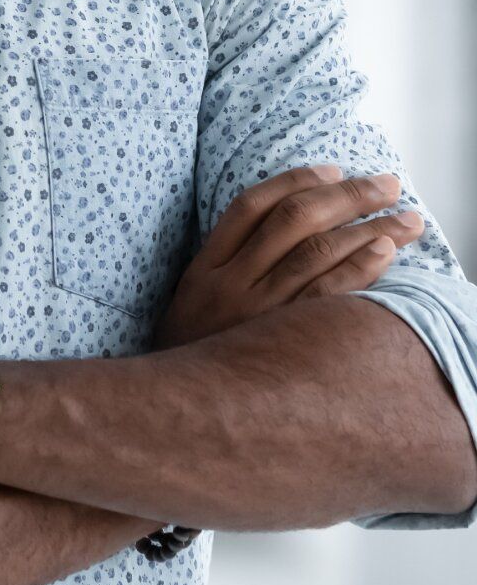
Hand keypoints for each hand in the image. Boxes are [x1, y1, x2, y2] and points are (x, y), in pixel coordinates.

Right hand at [152, 163, 423, 350]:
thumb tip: (285, 233)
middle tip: (387, 184)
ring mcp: (257, 314)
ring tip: (406, 219)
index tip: (333, 169)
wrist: (179, 416)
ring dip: (368, 228)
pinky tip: (386, 251)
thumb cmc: (195, 358)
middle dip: (347, 195)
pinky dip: (359, 268)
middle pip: (293, 220)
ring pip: (317, 253)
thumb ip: (228, 268)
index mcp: (205, 268)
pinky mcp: (282, 344)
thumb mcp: (193, 304)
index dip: (294, 180)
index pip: (250, 206)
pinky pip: (327, 296)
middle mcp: (231, 284)